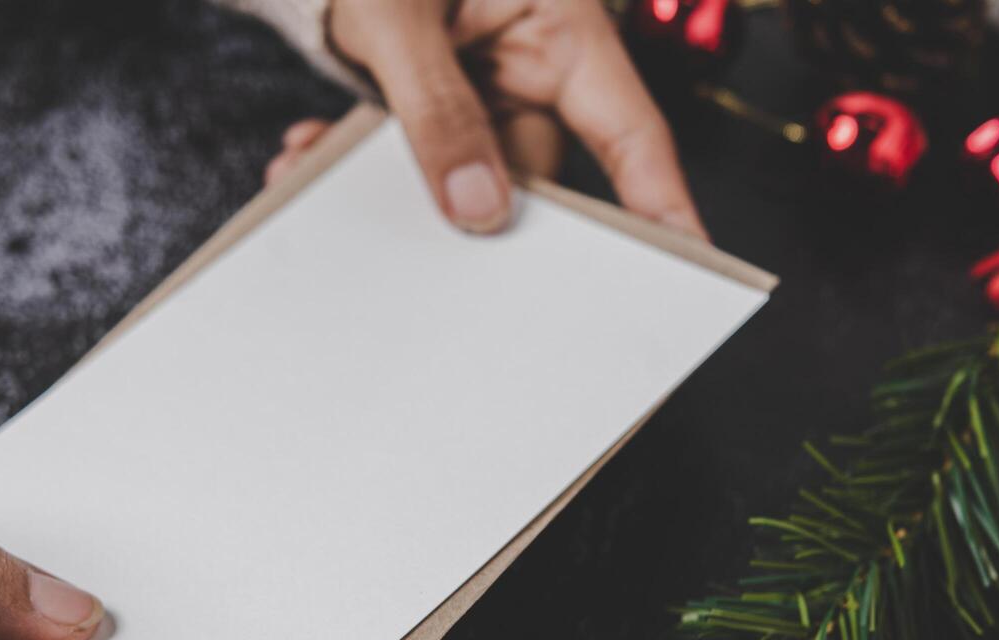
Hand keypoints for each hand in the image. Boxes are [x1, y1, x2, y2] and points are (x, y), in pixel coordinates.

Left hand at [267, 0, 705, 237]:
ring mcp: (482, 86)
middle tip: (438, 247)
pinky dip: (364, 167)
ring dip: (399, 187)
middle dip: (475, 208)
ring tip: (326, 169)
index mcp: (557, 19)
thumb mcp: (399, 17)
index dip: (661, 199)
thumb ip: (436, 110)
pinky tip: (315, 153)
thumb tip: (476, 206)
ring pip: (466, 177)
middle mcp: (529, 59)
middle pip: (535, 172)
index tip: (683, 257)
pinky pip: (417, 162)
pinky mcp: (435, 104)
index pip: (629, 128)